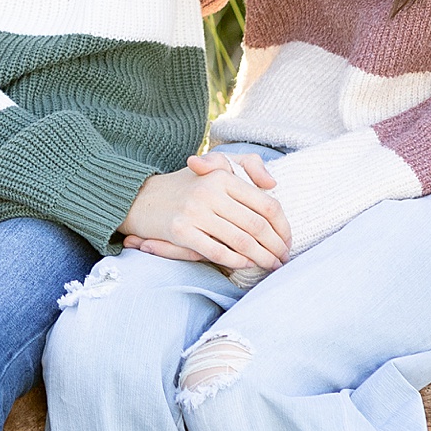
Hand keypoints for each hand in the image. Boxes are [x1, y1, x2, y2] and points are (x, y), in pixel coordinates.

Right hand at [118, 153, 288, 271]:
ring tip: (271, 266)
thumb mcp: (217, 165)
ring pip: (241, 241)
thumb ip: (248, 165)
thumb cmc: (188, 185)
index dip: (283, 226)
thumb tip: (273, 184)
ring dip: (261, 258)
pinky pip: (217, 251)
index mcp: (223, 175)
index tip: (288, 240)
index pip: (266, 204)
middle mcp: (210, 191)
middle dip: (276, 246)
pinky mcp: (180, 231)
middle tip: (284, 258)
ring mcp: (194, 211)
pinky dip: (236, 261)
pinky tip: (246, 265)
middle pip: (257, 226)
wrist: (142, 198)